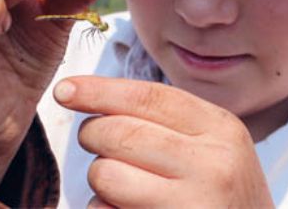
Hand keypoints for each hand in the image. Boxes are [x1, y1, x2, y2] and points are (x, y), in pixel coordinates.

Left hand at [54, 76, 273, 208]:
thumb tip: (95, 95)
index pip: (149, 96)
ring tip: (121, 189)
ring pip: (107, 174)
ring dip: (99, 181)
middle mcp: (214, 163)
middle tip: (96, 145)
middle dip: (93, 135)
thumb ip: (170, 123)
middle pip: (121, 132)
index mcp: (222, 130)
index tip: (64, 90)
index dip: (100, 90)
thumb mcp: (217, 150)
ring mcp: (195, 203)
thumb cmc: (223, 201)